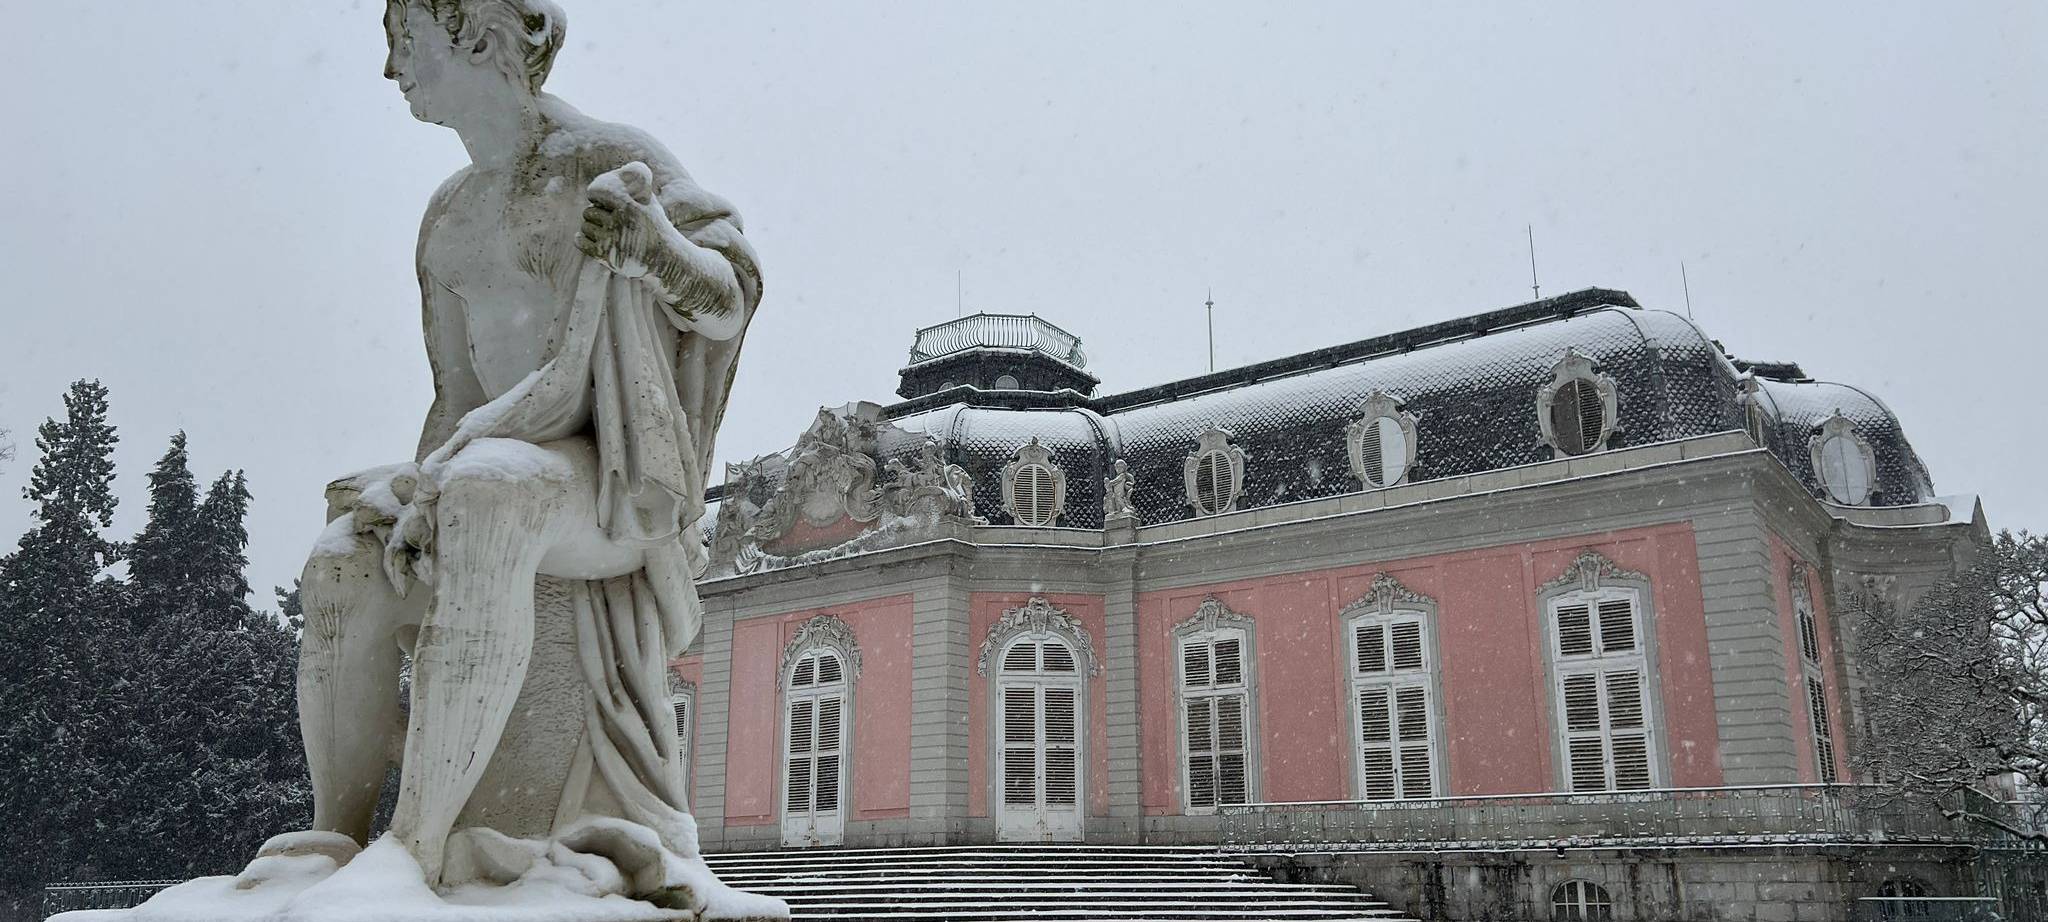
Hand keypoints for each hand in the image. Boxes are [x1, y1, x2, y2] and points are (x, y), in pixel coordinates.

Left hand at [577, 161, 662, 278]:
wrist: (664, 258)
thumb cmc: (654, 225)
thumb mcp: (649, 201)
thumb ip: (635, 184)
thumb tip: (624, 169)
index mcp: (630, 206)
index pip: (596, 192)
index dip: (595, 195)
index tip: (600, 200)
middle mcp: (620, 222)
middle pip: (589, 212)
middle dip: (597, 215)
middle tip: (611, 221)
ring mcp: (612, 240)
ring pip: (585, 227)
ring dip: (593, 229)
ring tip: (609, 233)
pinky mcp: (605, 256)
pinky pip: (580, 241)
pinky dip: (583, 239)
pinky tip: (594, 240)